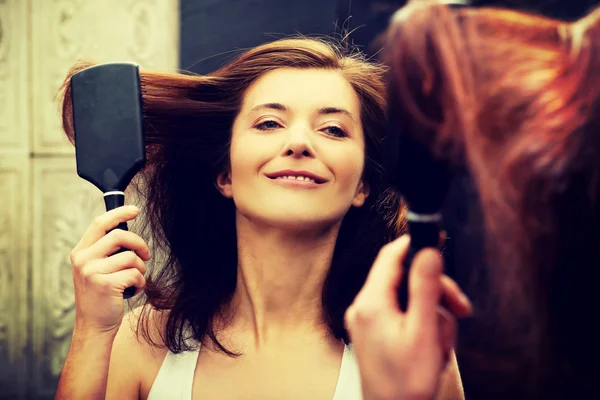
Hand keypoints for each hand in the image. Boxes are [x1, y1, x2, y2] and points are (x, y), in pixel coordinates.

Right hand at [69, 205, 150, 335]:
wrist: (94, 326)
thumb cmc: (101, 296)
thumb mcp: (96, 270)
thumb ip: (106, 251)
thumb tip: (127, 231)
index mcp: (80, 252)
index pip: (100, 223)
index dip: (119, 213)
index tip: (135, 210)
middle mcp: (83, 260)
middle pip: (120, 236)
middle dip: (139, 244)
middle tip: (146, 255)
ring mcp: (92, 272)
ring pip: (131, 257)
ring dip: (140, 269)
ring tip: (134, 280)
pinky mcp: (105, 284)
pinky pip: (135, 274)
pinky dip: (140, 283)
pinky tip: (132, 291)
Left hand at [345, 235, 471, 399]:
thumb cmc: (407, 382)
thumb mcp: (423, 331)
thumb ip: (425, 287)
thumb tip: (428, 250)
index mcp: (371, 302)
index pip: (391, 255)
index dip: (416, 245)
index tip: (438, 243)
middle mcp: (364, 307)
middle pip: (404, 278)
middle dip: (435, 291)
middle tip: (461, 308)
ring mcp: (368, 322)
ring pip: (407, 299)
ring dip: (433, 315)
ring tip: (441, 344)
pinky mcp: (374, 334)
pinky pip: (402, 317)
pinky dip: (421, 326)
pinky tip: (431, 349)